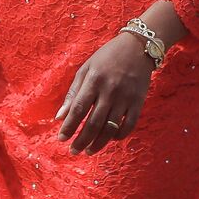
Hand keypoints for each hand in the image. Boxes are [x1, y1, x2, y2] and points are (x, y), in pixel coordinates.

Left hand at [57, 34, 152, 154]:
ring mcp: (126, 97)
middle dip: (81, 140)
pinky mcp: (139, 102)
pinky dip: (118, 136)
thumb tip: (60, 116)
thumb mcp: (86, 68)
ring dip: (98, 143)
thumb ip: (73, 92)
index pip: (78, 109)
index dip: (69, 126)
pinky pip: (128, 125)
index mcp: (94, 80)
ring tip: (88, 151)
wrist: (138, 47)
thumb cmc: (107, 57)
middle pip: (93, 123)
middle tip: (74, 151)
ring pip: (110, 128)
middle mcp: (110, 90)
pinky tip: (110, 139)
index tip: (61, 139)